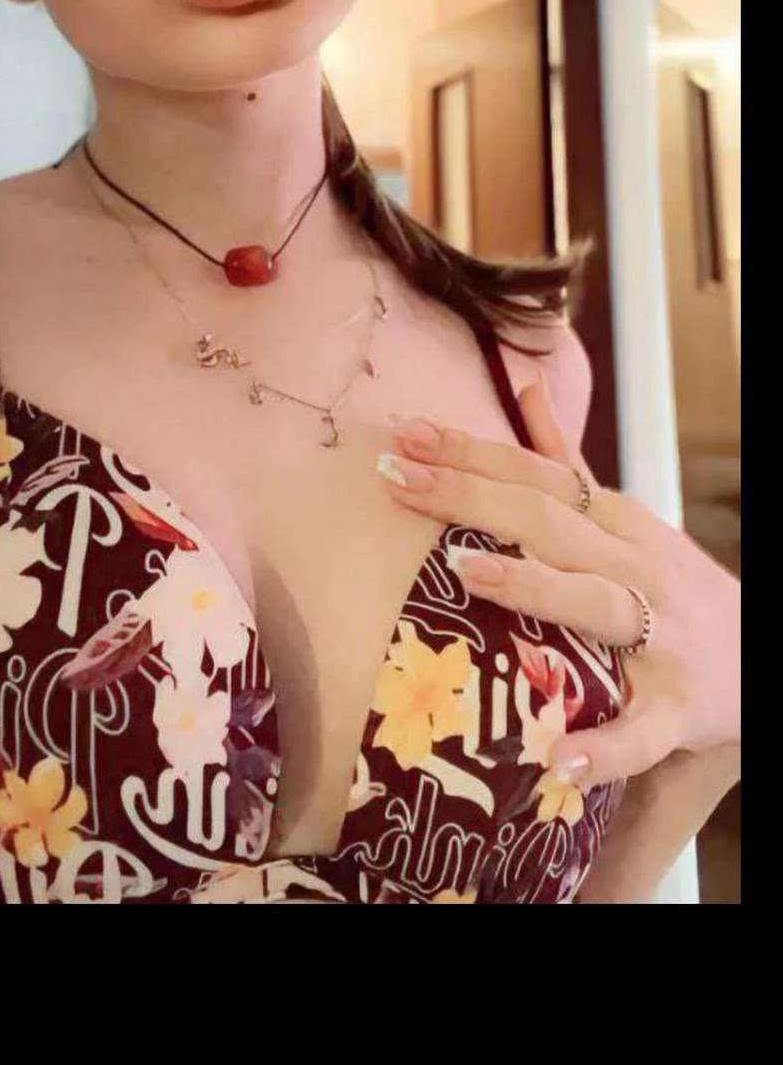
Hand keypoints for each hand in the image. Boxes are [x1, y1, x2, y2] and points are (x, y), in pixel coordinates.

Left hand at [377, 372, 739, 794]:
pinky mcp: (677, 710)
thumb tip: (524, 387)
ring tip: (467, 576)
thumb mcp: (623, 515)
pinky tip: (559, 759)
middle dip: (472, 499)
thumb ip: (568, 461)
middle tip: (400, 481)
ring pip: (596, 603)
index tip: (406, 437)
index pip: (536, 475)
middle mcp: (636, 568)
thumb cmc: (668, 585)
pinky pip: (640, 731)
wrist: (760, 658)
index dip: (471, 453)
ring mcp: (659, 637)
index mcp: (616, 521)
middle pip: (550, 523)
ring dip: (533, 588)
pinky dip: (604, 746)